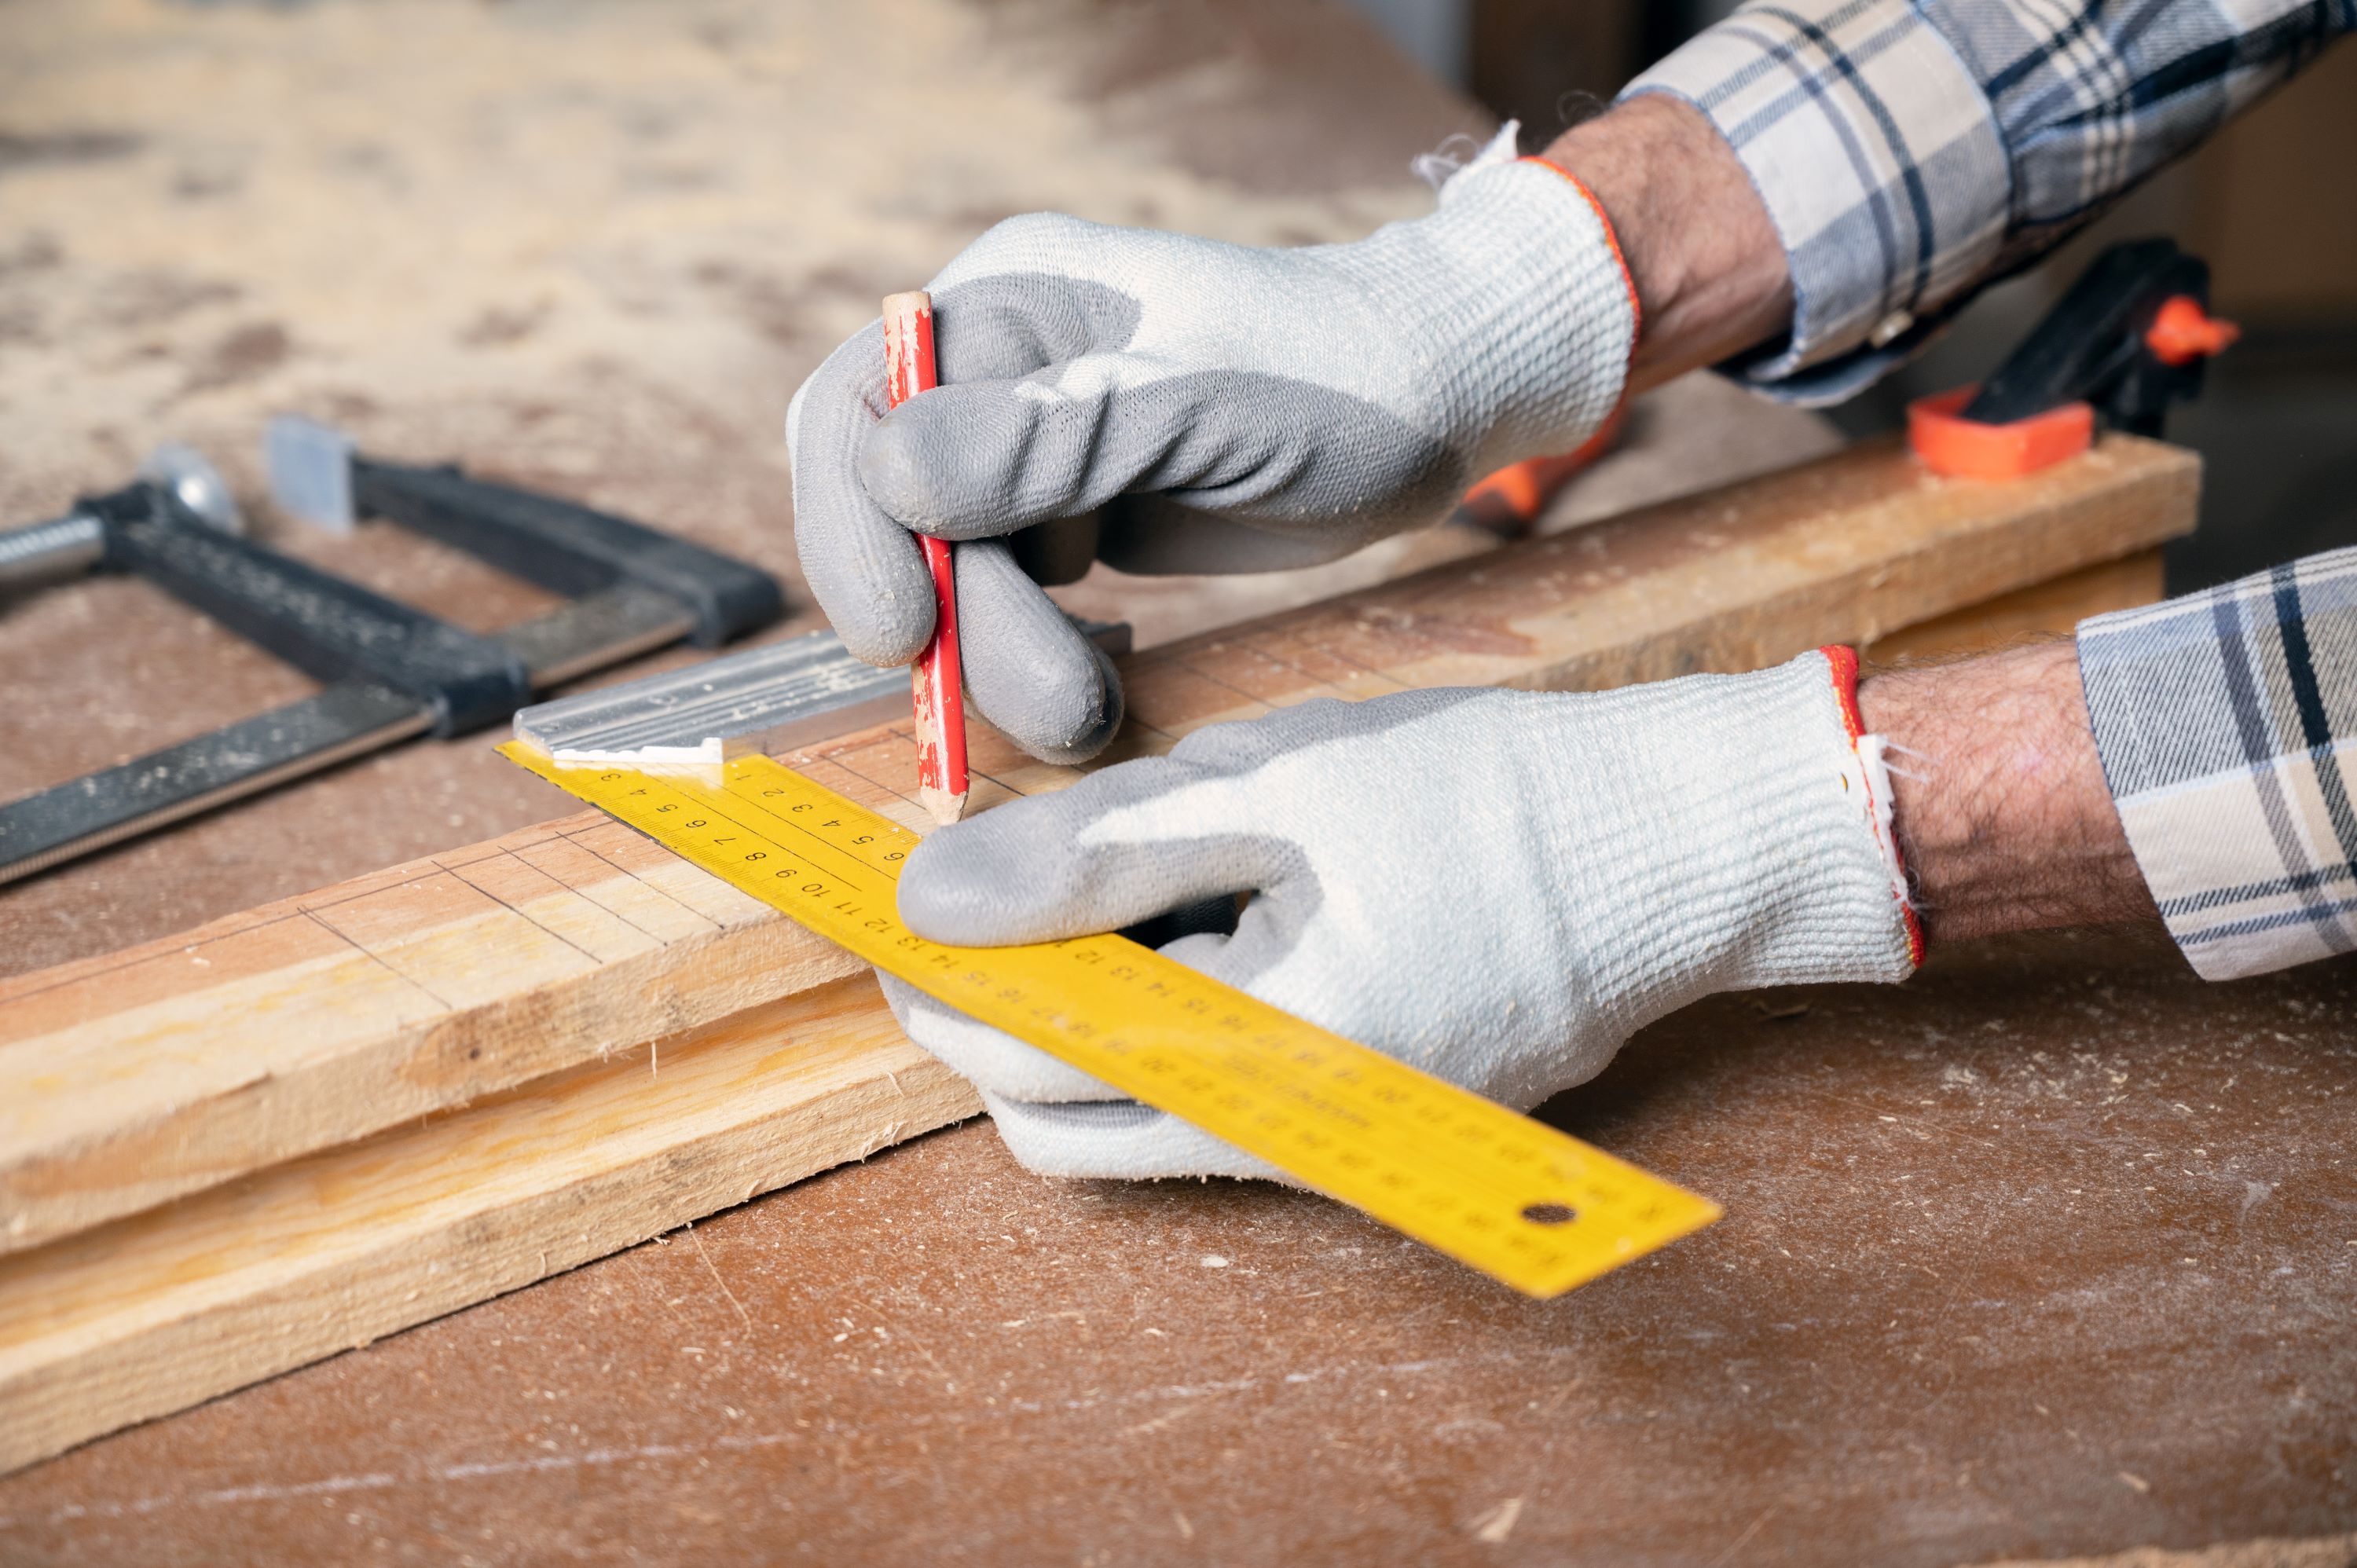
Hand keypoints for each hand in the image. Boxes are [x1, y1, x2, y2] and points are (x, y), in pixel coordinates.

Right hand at [786, 131, 1636, 763]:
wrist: (1437, 401)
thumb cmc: (1340, 376)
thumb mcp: (1202, 402)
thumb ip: (1051, 437)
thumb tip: (888, 472)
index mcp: (1009, 303)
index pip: (859, 410)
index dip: (854, 528)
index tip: (904, 633)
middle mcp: (999, 371)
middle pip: (896, 510)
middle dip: (959, 622)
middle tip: (1049, 708)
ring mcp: (1033, 448)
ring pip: (953, 570)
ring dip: (1002, 655)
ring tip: (1088, 712)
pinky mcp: (1075, 512)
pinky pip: (1011, 596)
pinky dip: (1039, 646)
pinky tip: (1104, 669)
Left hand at [881, 650, 1919, 1179]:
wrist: (1681, 841)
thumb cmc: (1495, 798)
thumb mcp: (1274, 791)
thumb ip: (1092, 853)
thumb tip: (931, 900)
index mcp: (1262, 1066)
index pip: (1028, 1067)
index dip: (936, 981)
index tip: (890, 897)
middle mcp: (1293, 1141)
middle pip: (1067, 1117)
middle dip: (992, 1013)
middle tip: (975, 889)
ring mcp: (1338, 1139)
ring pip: (1138, 1107)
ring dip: (1076, 1010)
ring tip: (1084, 878)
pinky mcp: (1369, 1112)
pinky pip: (1219, 1089)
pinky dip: (1164, 1009)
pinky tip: (1178, 906)